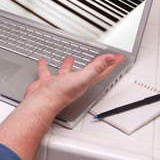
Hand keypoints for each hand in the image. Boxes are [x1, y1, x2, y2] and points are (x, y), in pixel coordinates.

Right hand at [0, 53, 123, 159]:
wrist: (41, 102)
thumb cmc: (61, 94)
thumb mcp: (81, 78)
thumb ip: (96, 68)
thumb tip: (111, 59)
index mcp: (84, 82)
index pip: (102, 71)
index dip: (111, 64)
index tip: (118, 57)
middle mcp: (74, 82)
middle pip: (87, 71)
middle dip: (93, 64)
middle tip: (97, 58)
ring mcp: (60, 82)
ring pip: (66, 71)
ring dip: (68, 65)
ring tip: (69, 58)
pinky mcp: (47, 82)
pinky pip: (47, 72)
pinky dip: (45, 66)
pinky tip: (43, 62)